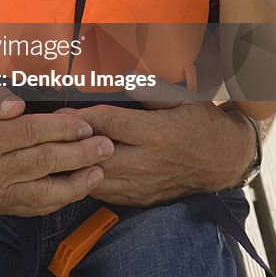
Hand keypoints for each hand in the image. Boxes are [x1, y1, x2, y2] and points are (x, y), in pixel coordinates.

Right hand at [0, 89, 114, 216]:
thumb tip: (19, 107)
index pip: (31, 134)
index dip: (62, 129)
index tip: (85, 124)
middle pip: (44, 163)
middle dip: (79, 154)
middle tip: (105, 146)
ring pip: (44, 193)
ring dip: (77, 183)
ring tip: (100, 171)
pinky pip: (35, 208)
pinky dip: (60, 201)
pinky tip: (79, 189)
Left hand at [66, 94, 255, 206]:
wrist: (225, 158)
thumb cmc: (201, 122)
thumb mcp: (179, 97)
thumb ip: (147, 89)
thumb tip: (120, 77)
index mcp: (156, 133)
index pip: (108, 123)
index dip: (80, 117)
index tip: (61, 112)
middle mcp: (148, 162)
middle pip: (95, 156)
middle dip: (70, 145)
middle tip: (50, 134)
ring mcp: (144, 184)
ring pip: (96, 181)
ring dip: (75, 168)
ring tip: (57, 153)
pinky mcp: (142, 199)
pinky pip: (107, 194)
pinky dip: (89, 182)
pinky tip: (78, 170)